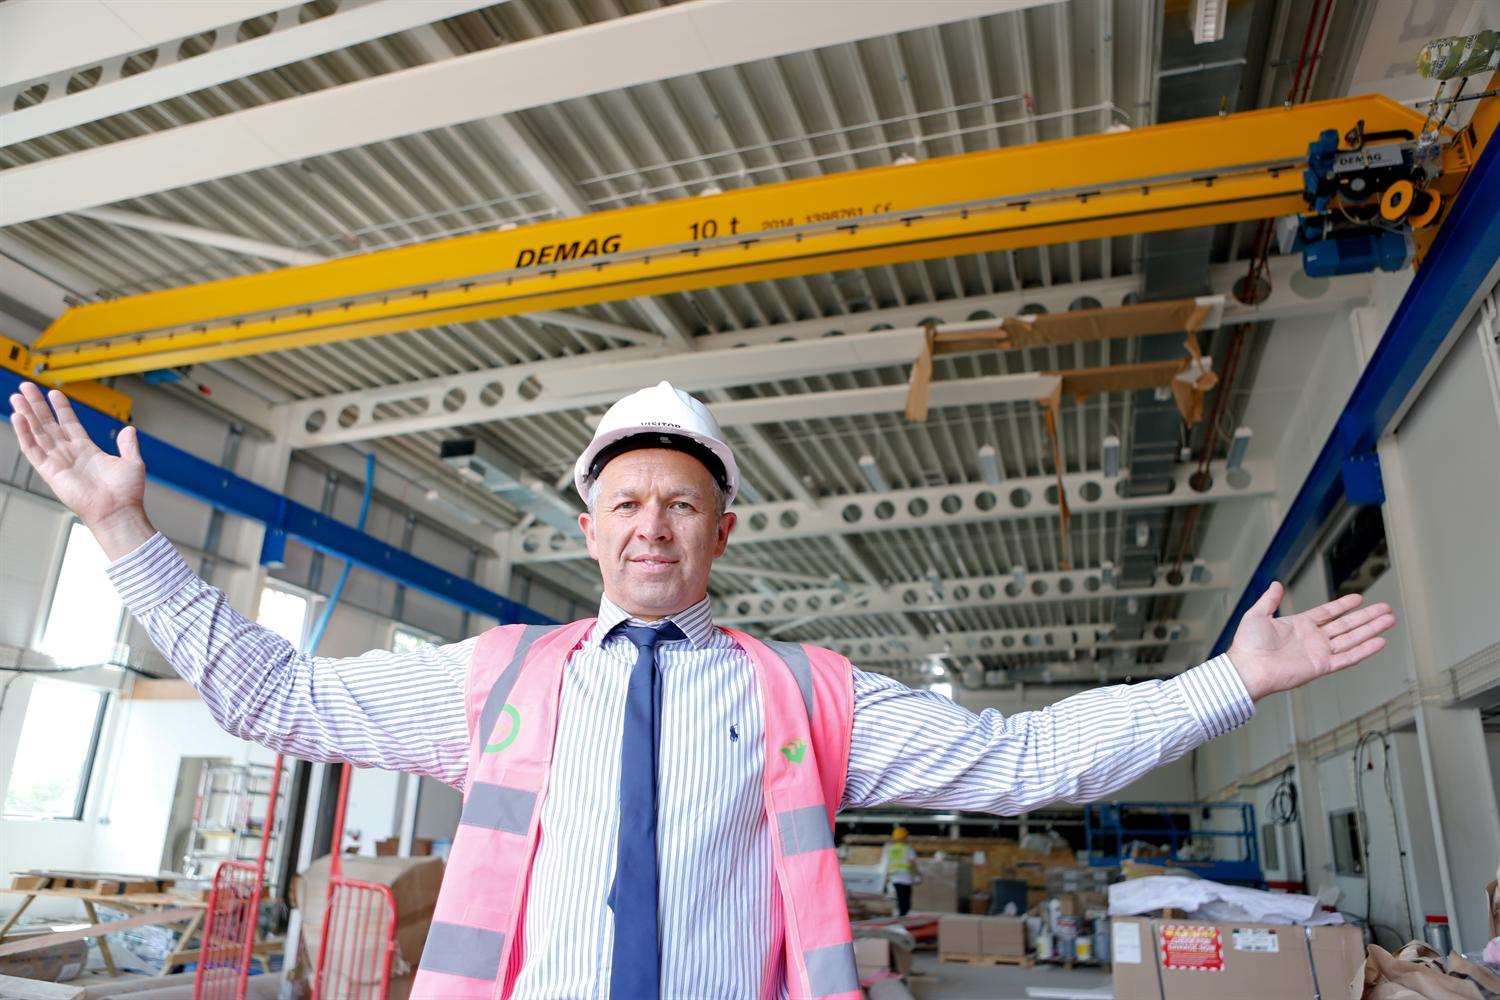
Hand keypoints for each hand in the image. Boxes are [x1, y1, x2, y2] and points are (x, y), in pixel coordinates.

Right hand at [9, 382, 154, 559]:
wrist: (119, 511)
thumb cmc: (126, 494)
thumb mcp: (132, 462)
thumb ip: (128, 445)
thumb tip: (129, 430)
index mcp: (88, 451)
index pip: (70, 424)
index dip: (62, 408)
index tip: (54, 393)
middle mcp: (70, 455)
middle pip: (49, 424)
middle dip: (37, 406)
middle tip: (26, 388)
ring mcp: (58, 462)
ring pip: (37, 433)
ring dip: (26, 414)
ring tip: (17, 396)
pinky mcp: (49, 471)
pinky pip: (33, 449)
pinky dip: (24, 433)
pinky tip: (18, 417)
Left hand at [1227, 581, 1395, 700]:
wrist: (1247, 668)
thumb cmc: (1248, 645)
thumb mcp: (1257, 615)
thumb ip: (1269, 600)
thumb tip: (1275, 584)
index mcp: (1299, 625)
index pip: (1328, 613)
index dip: (1343, 605)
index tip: (1360, 598)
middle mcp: (1313, 639)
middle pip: (1346, 625)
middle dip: (1367, 617)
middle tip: (1386, 608)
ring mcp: (1319, 652)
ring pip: (1352, 639)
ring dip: (1371, 630)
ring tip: (1390, 620)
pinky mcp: (1321, 666)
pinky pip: (1347, 658)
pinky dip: (1364, 650)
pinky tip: (1379, 642)